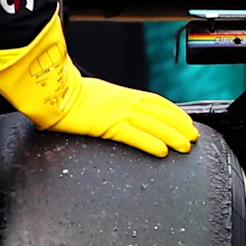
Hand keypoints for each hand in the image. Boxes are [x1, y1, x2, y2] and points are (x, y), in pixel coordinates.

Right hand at [0, 17, 198, 155]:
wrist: (51, 95)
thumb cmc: (68, 97)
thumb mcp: (98, 96)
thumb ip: (112, 104)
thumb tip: (119, 113)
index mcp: (123, 94)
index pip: (157, 102)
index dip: (174, 112)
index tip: (187, 121)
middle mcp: (124, 102)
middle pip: (160, 113)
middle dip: (180, 124)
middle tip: (194, 136)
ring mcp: (117, 113)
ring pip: (153, 124)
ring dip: (173, 135)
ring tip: (186, 146)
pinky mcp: (108, 125)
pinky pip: (135, 135)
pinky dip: (151, 143)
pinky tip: (162, 151)